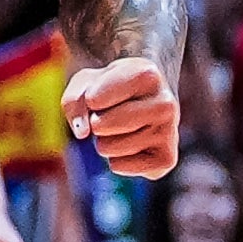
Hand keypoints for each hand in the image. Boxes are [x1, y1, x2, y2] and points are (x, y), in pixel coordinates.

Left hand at [62, 57, 180, 176]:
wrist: (150, 100)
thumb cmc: (113, 88)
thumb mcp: (88, 81)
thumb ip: (73, 99)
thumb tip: (83, 132)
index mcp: (146, 75)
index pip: (94, 99)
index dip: (90, 100)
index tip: (105, 93)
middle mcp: (165, 103)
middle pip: (100, 126)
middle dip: (96, 123)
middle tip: (113, 114)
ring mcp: (169, 132)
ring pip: (107, 148)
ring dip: (107, 141)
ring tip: (125, 128)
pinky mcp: (166, 159)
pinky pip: (118, 166)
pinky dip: (116, 160)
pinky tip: (133, 144)